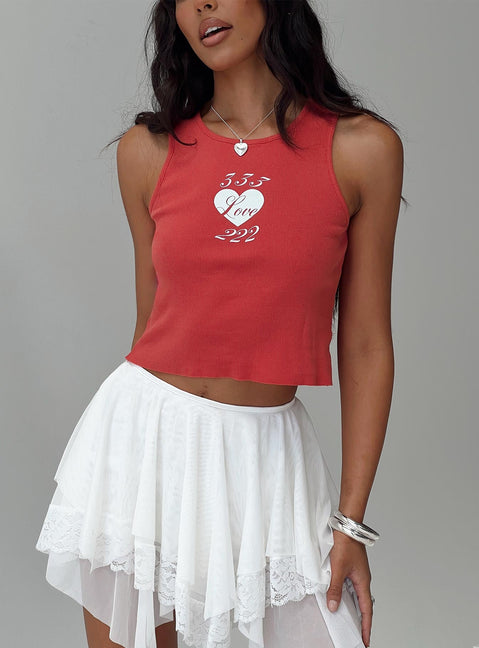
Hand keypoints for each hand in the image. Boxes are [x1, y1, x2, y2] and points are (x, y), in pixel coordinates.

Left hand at [326, 529, 372, 647]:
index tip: (365, 641)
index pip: (366, 611)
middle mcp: (362, 579)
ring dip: (355, 609)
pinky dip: (348, 597)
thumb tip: (333, 607)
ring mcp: (358, 574)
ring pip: (357, 596)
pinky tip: (341, 599)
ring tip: (351, 622)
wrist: (346, 527)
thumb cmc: (345, 544)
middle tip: (359, 635)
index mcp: (363, 582)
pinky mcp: (352, 568)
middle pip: (364, 605)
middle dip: (362, 621)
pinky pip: (352, 587)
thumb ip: (335, 589)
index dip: (366, 627)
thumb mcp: (337, 569)